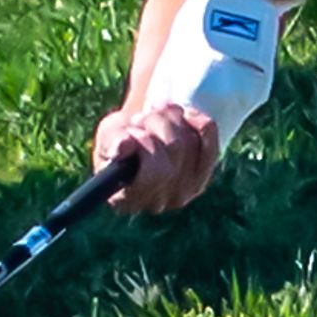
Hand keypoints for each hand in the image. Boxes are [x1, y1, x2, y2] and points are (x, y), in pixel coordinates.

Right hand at [93, 99, 219, 213]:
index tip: (132, 131)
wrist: (141, 136)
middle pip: (173, 149)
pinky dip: (196, 120)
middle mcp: (160, 202)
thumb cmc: (119, 138)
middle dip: (156, 123)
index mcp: (127, 200)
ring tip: (156, 115)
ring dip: (170, 118)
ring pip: (188, 141)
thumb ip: (111, 142)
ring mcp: (186, 191)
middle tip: (141, 118)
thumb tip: (124, 146)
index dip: (145, 143)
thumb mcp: (107, 135)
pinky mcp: (205, 174)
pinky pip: (209, 138)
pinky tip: (184, 115)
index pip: (154, 174)